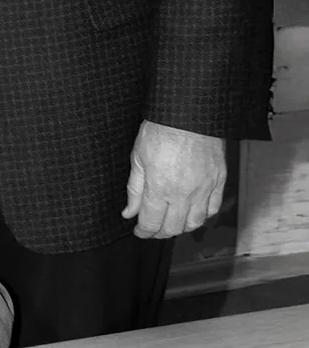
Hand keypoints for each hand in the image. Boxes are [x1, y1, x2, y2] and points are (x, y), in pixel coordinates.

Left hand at [122, 120, 226, 238]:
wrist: (188, 114)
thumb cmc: (159, 132)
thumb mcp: (137, 158)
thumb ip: (134, 189)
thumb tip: (129, 212)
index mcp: (160, 188)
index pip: (152, 222)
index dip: (144, 231)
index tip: (139, 231)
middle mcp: (184, 194)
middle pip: (174, 228)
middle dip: (160, 233)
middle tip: (152, 229)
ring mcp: (204, 189)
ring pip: (195, 223)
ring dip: (181, 227)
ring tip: (170, 222)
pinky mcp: (219, 182)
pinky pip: (212, 209)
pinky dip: (202, 216)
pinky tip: (191, 212)